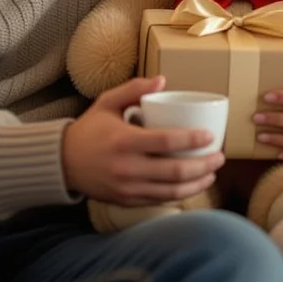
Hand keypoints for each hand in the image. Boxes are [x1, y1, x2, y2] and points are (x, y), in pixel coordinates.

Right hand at [61, 76, 224, 205]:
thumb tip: (163, 80)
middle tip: (219, 156)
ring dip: (197, 183)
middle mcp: (127, 168)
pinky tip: (193, 186)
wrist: (62, 163)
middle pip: (175, 171)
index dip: (192, 140)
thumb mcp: (107, 102)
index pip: (166, 142)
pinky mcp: (127, 201)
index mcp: (124, 141)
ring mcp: (127, 188)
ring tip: (212, 173)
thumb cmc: (89, 129)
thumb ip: (134, 89)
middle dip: (204, 165)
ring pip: (171, 191)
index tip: (210, 136)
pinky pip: (160, 200)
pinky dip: (180, 195)